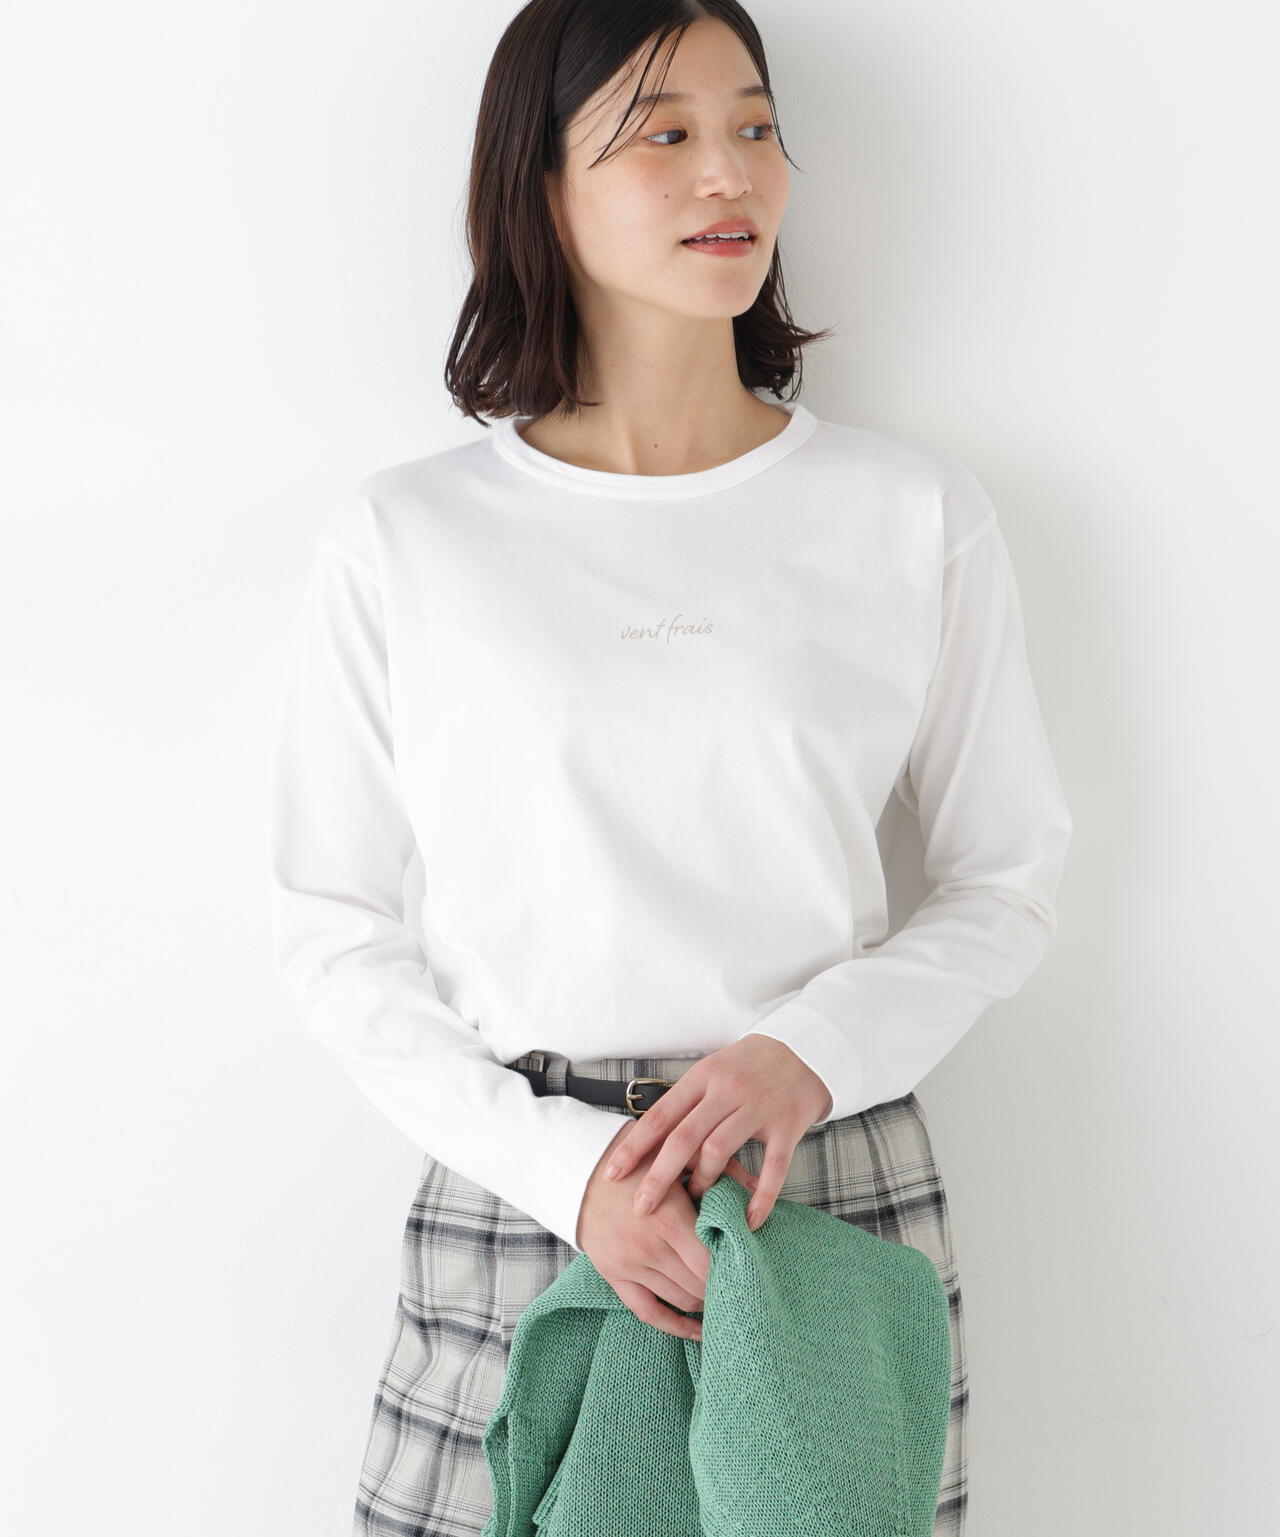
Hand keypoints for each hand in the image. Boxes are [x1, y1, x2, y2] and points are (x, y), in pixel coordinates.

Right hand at [575, 1118, 759, 1341]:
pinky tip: (698, 1330)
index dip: (734, 1268)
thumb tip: (759, 1185)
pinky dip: (675, 1326)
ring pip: (680, 1299)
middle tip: (743, 1282)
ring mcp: (629, 1265)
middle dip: (724, 1285)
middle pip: (699, 1284)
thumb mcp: (677, 1152)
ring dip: (705, 1300)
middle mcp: (648, 1247)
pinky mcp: (613, 1275)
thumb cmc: (635, 1156)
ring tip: (725, 1296)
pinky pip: (648, 1312)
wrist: (578, 1167)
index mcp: (667, 1217)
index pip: (710, 1261)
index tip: (750, 1265)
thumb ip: (718, 1168)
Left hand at [599, 1034, 832, 1233]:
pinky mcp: (788, 1125)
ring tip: (695, 1204)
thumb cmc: (749, 1066)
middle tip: (640, 1208)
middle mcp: (727, 1091)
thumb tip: (647, 1141)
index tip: (612, 1174)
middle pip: (684, 1138)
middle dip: (658, 1177)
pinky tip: (749, 1221)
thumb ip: (687, 1102)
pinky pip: (772, 1169)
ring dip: (702, 1183)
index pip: (661, 1116)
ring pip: (719, 1151)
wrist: (805, 1048)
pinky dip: (760, 1199)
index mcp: (703, 1077)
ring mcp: (759, 1108)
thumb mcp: (712, 1071)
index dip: (634, 1147)